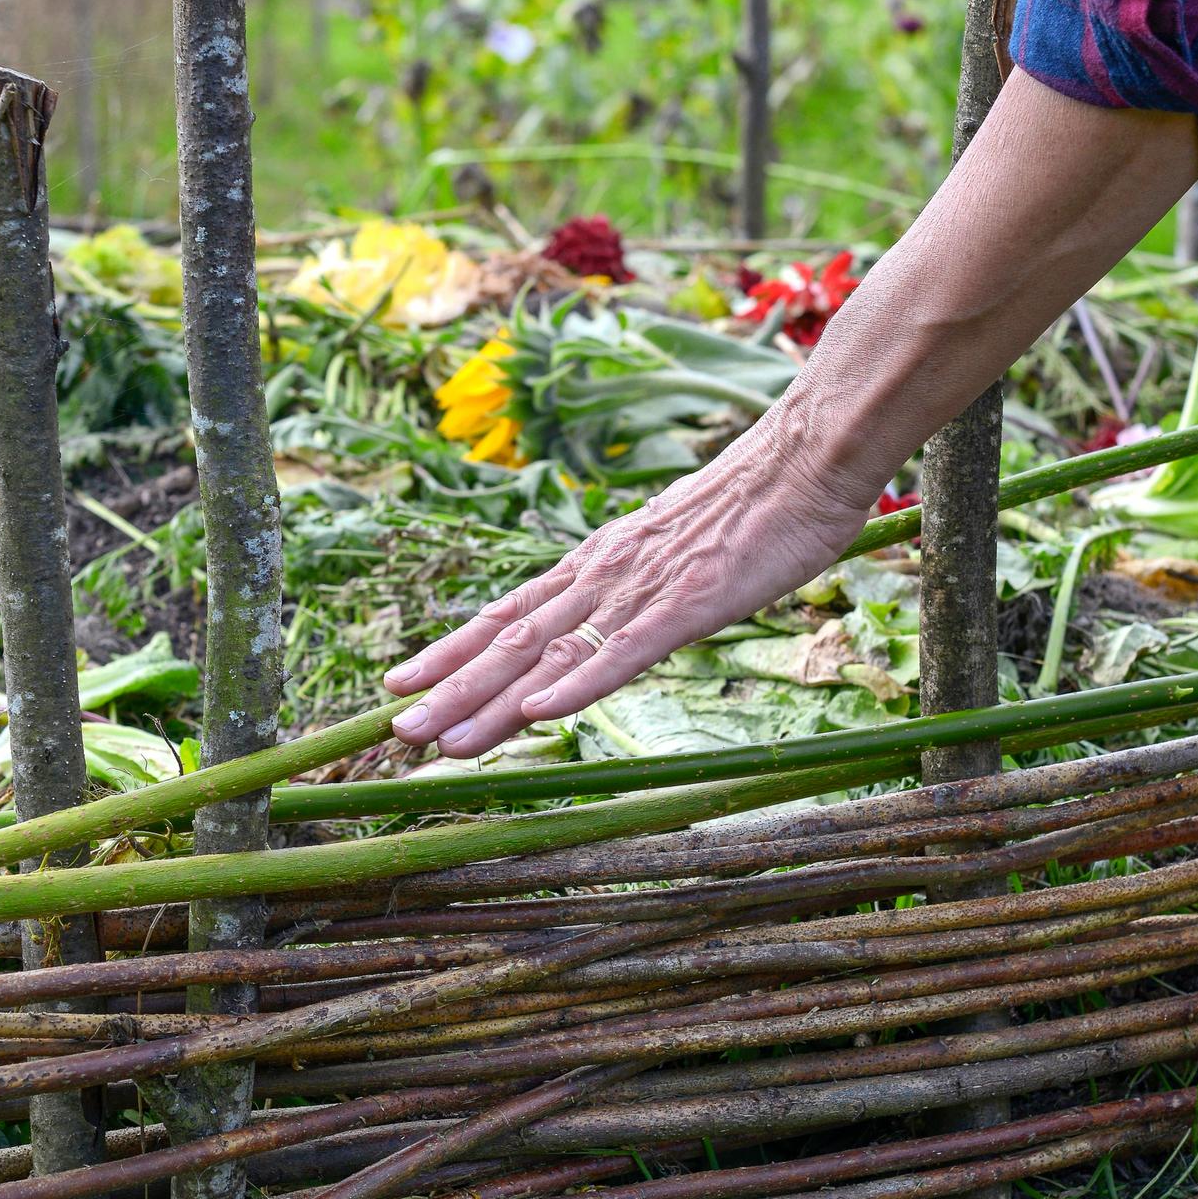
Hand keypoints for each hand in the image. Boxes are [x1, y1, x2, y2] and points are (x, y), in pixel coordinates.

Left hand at [384, 417, 872, 757]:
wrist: (803, 459)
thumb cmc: (750, 507)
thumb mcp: (672, 549)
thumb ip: (633, 583)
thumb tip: (608, 611)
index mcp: (596, 565)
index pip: (507, 615)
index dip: (450, 652)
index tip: (401, 684)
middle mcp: (600, 577)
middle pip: (509, 642)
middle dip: (448, 690)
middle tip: (394, 731)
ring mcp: (637, 592)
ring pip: (547, 655)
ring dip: (489, 701)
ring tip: (437, 739)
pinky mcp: (683, 606)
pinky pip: (620, 654)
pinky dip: (575, 684)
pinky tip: (537, 713)